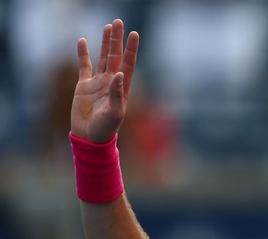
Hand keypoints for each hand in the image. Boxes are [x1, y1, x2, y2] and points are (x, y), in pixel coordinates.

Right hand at [71, 19, 138, 142]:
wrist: (89, 137)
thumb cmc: (106, 128)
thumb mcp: (114, 113)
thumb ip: (117, 93)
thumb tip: (119, 74)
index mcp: (122, 88)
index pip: (128, 64)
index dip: (131, 50)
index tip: (134, 34)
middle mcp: (112, 82)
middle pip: (115, 56)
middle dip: (118, 40)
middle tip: (119, 22)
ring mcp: (98, 82)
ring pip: (103, 57)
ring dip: (105, 43)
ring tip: (108, 27)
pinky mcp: (84, 86)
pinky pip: (84, 66)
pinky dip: (83, 53)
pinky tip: (82, 40)